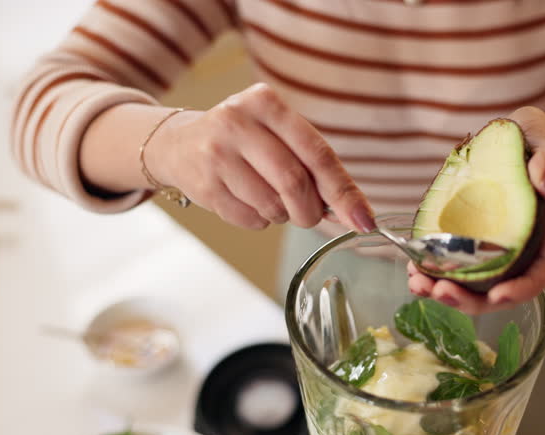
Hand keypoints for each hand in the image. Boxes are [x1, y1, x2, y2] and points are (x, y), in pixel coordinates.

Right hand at [146, 83, 375, 232]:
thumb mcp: (279, 135)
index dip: (345, 192)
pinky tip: (247, 201)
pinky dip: (260, 221)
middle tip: (309, 215)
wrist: (179, 144)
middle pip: (294, 183)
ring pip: (273, 206)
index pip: (317, 153)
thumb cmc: (246, 141)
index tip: (365, 220)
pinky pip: (251, 220)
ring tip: (269, 198)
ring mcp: (217, 154)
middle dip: (310, 210)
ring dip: (282, 215)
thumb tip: (355, 211)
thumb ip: (315, 166)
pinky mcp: (204, 185)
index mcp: (266, 103)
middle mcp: (238, 122)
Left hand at [407, 106, 544, 314]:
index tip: (497, 296)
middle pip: (501, 288)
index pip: (540, 272)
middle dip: (470, 299)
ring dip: (446, 290)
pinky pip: (456, 263)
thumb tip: (544, 183)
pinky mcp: (472, 239)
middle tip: (440, 292)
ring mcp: (495, 247)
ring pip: (474, 283)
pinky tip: (414, 269)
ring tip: (418, 284)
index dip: (520, 289)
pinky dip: (435, 270)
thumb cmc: (542, 144)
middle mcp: (523, 249)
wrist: (523, 139)